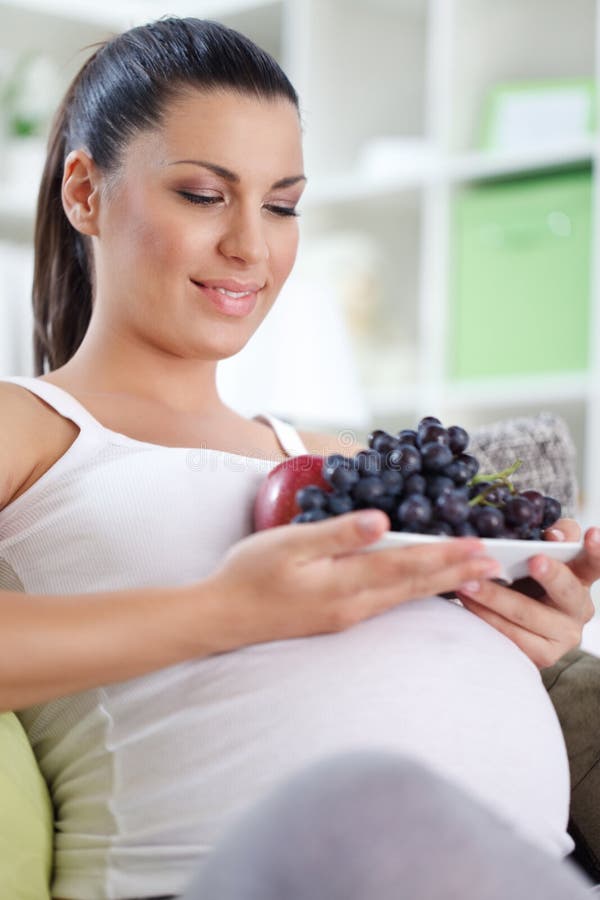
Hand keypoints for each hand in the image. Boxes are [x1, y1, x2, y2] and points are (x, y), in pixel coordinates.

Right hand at [203, 510, 501, 652]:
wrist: (223, 618)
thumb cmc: (250, 573)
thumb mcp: (289, 543)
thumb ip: (337, 532)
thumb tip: (382, 520)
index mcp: (344, 582)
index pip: (406, 565)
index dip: (445, 555)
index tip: (480, 547)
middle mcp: (354, 605)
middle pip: (415, 585)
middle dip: (457, 572)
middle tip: (496, 564)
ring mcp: (348, 617)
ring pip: (405, 597)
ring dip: (442, 584)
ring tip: (473, 576)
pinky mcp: (339, 620)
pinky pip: (389, 604)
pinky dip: (415, 592)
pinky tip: (425, 588)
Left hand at [456, 519, 599, 667]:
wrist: (516, 626)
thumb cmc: (529, 582)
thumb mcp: (541, 557)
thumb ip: (554, 538)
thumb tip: (553, 535)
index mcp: (582, 578)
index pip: (595, 562)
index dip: (597, 549)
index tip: (592, 533)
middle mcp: (579, 608)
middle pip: (567, 589)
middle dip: (550, 574)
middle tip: (534, 560)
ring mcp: (564, 635)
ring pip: (529, 614)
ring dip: (496, 597)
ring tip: (470, 582)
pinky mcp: (545, 654)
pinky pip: (512, 635)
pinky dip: (486, 617)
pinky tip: (468, 602)